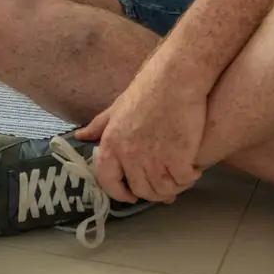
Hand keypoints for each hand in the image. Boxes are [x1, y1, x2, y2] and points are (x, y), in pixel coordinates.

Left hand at [75, 85, 207, 203]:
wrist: (177, 78)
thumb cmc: (147, 89)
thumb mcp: (117, 107)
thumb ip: (99, 125)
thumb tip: (81, 136)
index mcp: (111, 145)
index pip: (109, 183)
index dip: (121, 194)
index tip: (131, 195)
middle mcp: (130, 156)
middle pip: (141, 191)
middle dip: (153, 192)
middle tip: (165, 184)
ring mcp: (155, 160)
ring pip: (163, 190)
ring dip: (173, 187)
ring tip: (180, 176)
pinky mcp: (179, 159)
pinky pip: (184, 181)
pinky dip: (189, 178)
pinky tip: (193, 168)